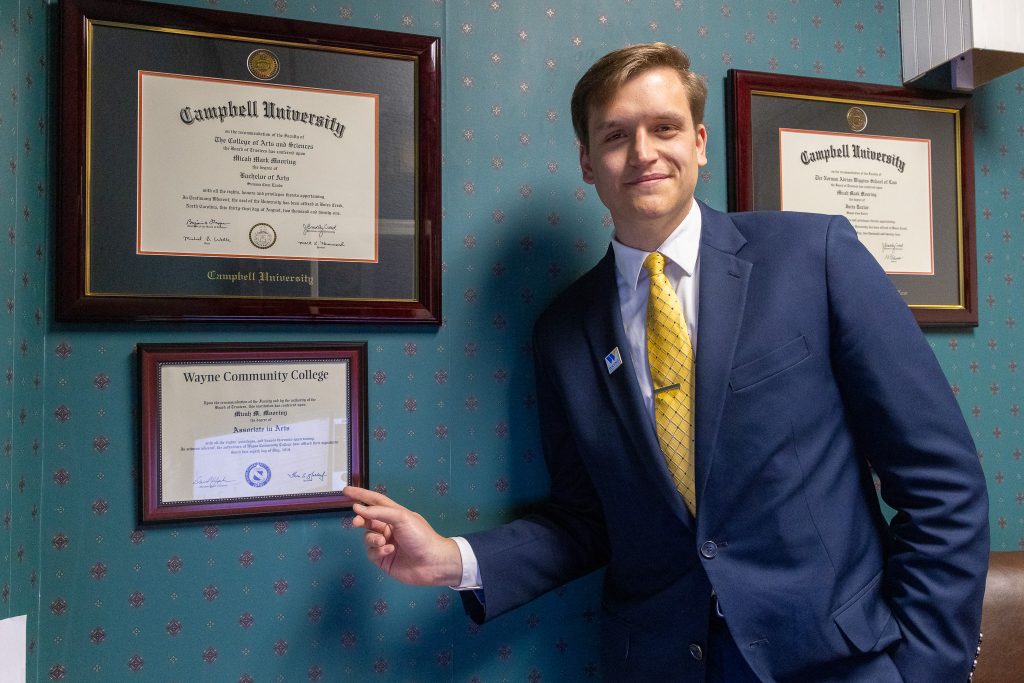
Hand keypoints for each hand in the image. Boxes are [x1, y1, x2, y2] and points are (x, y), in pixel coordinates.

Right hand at [344, 486, 463, 586]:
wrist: (432, 562)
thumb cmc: (420, 536)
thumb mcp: (402, 518)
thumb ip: (379, 512)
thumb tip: (358, 508)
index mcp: (395, 514)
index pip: (375, 501)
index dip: (361, 495)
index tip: (345, 490)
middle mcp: (389, 527)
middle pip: (368, 520)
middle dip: (361, 520)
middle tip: (356, 522)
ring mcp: (385, 543)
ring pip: (368, 537)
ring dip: (372, 538)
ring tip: (383, 541)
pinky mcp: (383, 559)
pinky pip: (371, 552)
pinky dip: (378, 551)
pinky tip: (389, 551)